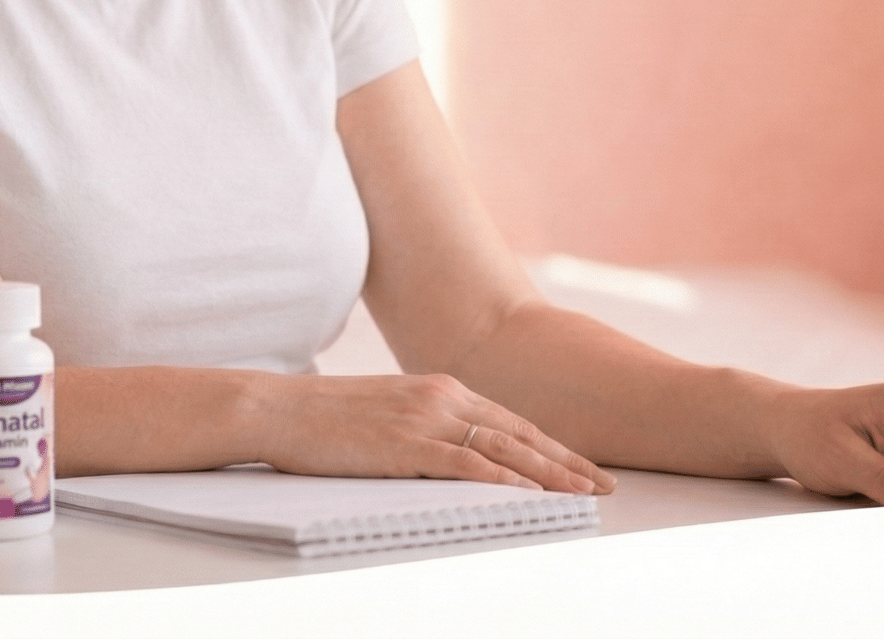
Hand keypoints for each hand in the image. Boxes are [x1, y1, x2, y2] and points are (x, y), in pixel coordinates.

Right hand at [250, 373, 615, 494]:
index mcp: (441, 387)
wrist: (280, 409)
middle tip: (604, 485)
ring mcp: (426, 418)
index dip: (551, 446)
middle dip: (567, 461)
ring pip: (503, 448)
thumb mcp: (389, 413)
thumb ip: (427, 426)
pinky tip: (530, 495)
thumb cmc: (327, 418)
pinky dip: (504, 480)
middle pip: (520, 433)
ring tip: (582, 495)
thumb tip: (457, 454)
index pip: (511, 420)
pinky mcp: (407, 444)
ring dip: (549, 474)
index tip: (583, 467)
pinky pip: (467, 464)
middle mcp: (442, 396)